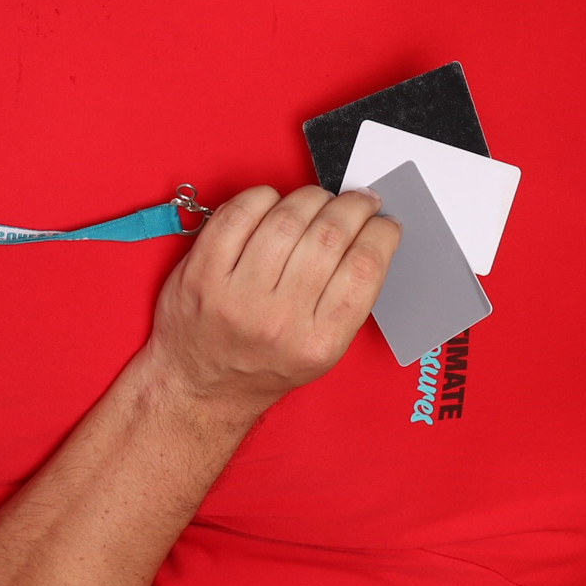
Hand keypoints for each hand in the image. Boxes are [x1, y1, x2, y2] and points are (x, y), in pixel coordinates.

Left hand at [141, 186, 398, 415]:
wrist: (204, 387)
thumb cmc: (265, 365)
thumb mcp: (323, 350)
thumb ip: (347, 299)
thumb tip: (369, 235)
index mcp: (318, 342)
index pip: (363, 268)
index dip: (381, 233)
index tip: (383, 223)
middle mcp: (278, 319)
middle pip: (329, 236)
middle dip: (353, 207)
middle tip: (358, 203)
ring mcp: (236, 295)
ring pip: (287, 219)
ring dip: (311, 198)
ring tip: (318, 202)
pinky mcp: (203, 273)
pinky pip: (239, 214)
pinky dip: (263, 197)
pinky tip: (273, 204)